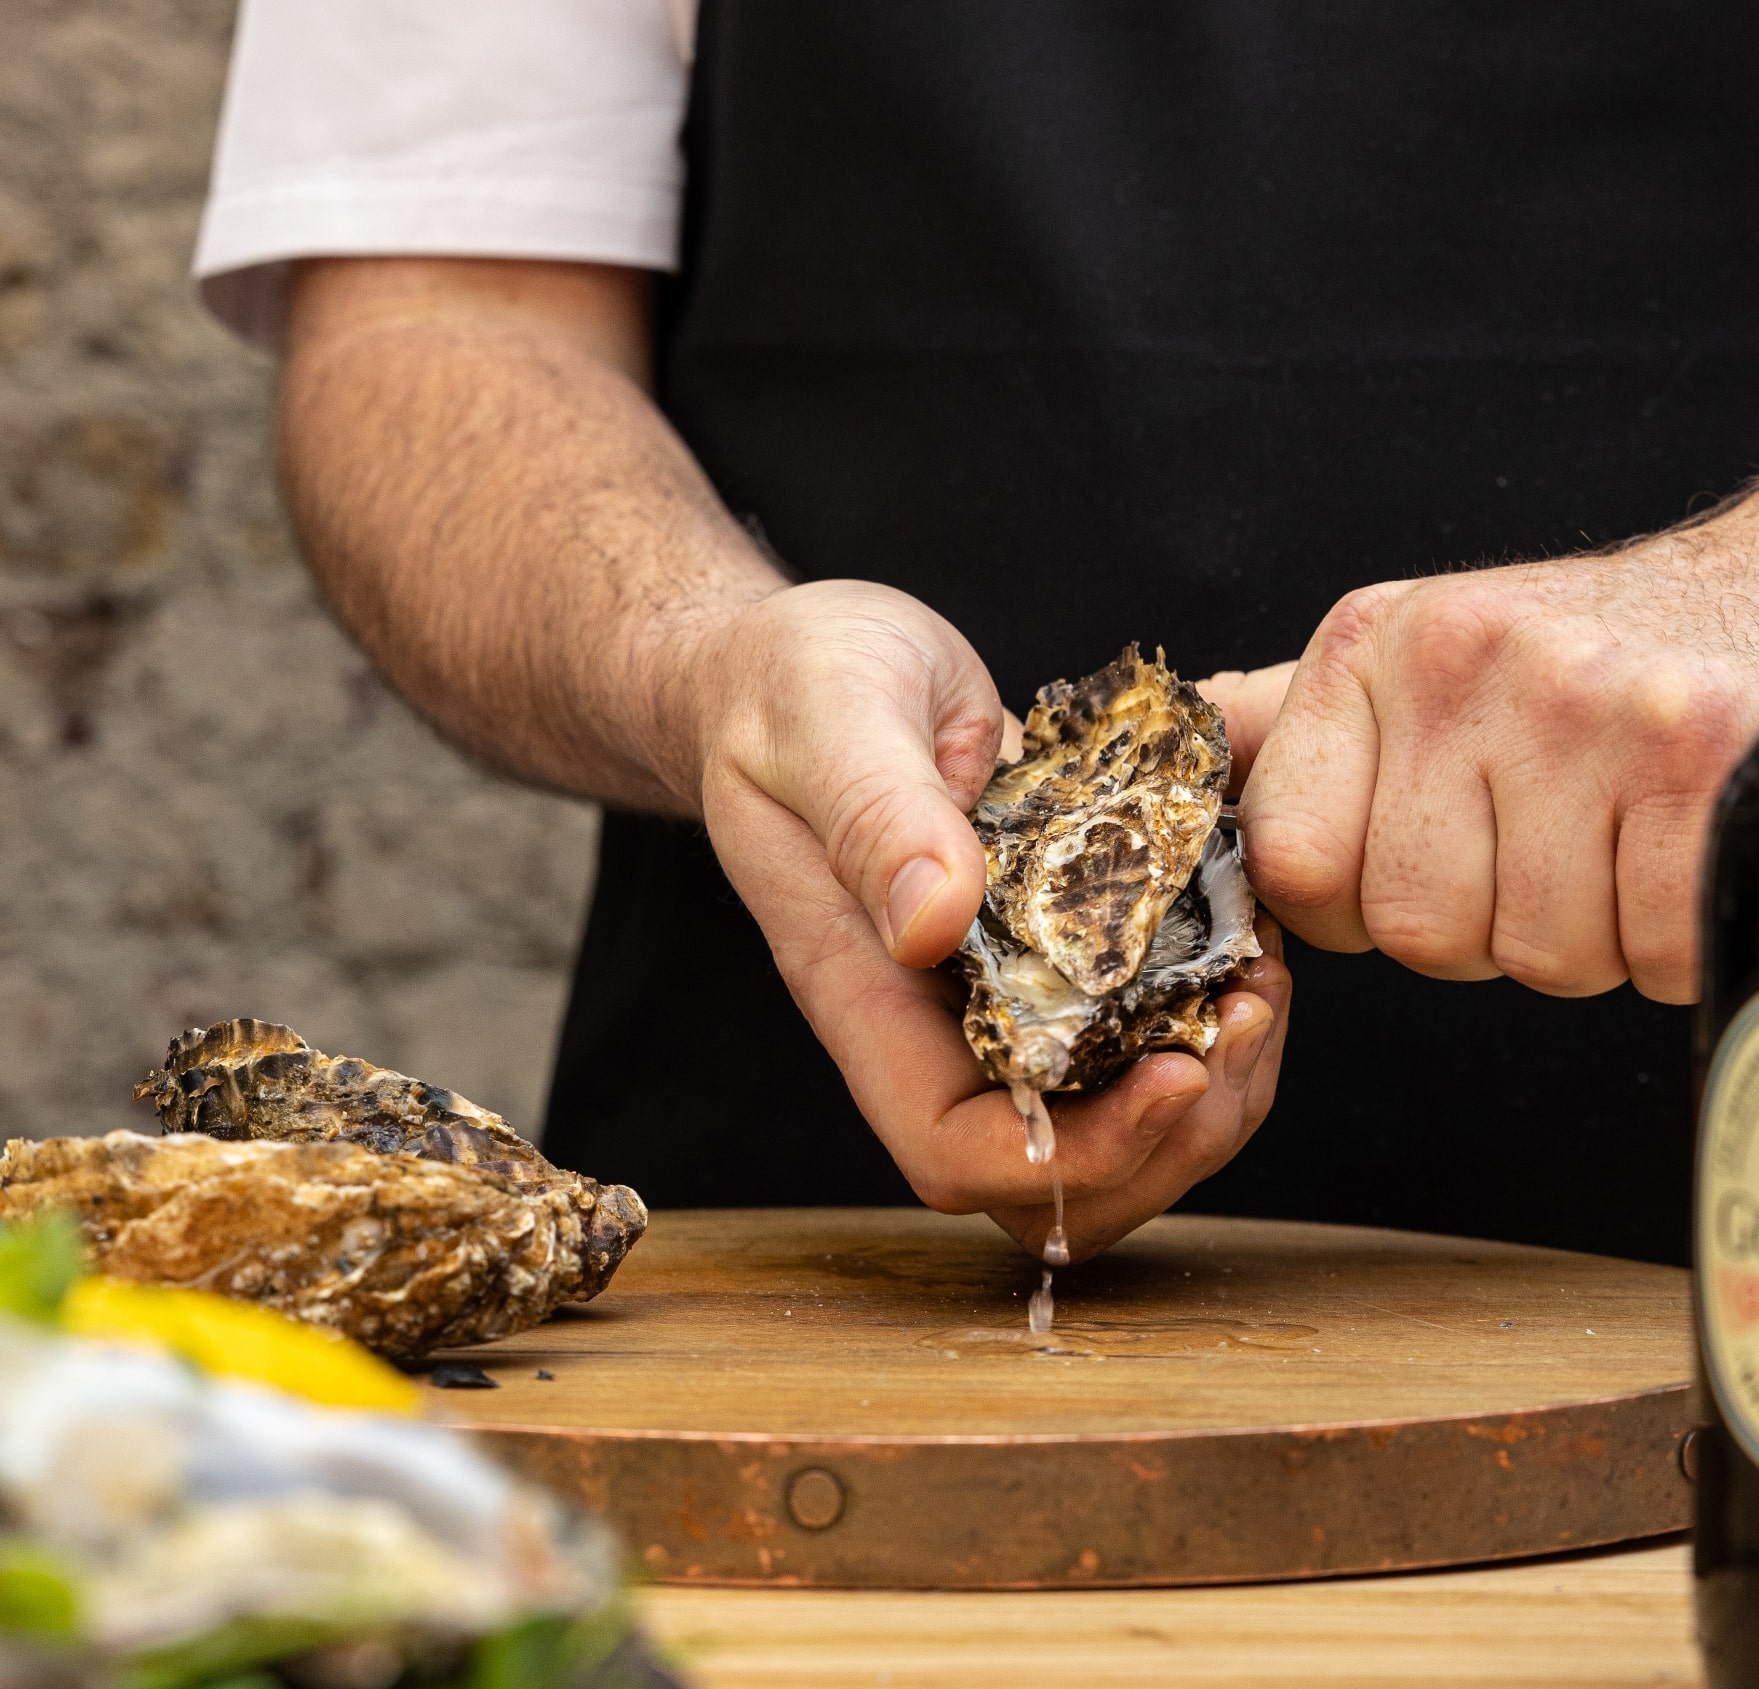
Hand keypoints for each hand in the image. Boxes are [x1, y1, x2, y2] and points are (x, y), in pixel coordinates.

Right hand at [692, 580, 1289, 1257]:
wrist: (799, 668)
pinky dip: (1208, 1007)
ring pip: (1110, 1122)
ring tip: (1260, 981)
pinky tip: (1246, 933)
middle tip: (1245, 1018)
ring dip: (1212, 1084)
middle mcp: (936, 1020)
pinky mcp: (1056, 948)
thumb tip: (936, 920)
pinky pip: (1138, 1030)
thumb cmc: (789, 692)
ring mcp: (1001, 992)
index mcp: (865, 993)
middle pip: (1053, 1178)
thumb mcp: (826, 724)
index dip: (1072, 1153)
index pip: (955, 1148)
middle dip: (1172, 1137)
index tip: (1174, 1073)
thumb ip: (874, 817)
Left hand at [1238, 495, 1758, 1002]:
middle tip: (1536, 853)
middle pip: (1417, 930)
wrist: (1750, 598)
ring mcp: (1586, 706)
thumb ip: (1287, 733)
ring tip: (1608, 841)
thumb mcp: (1403, 662)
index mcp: (1368, 649)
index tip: (1406, 873)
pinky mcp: (1697, 758)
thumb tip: (1175, 777)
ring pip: (1537, 956)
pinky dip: (1665, 944)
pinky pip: (1649, 952)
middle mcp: (1460, 664)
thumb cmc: (1566, 655)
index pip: (1291, 860)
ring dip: (1583, 938)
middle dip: (1481, 931)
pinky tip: (1667, 855)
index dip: (1350, 908)